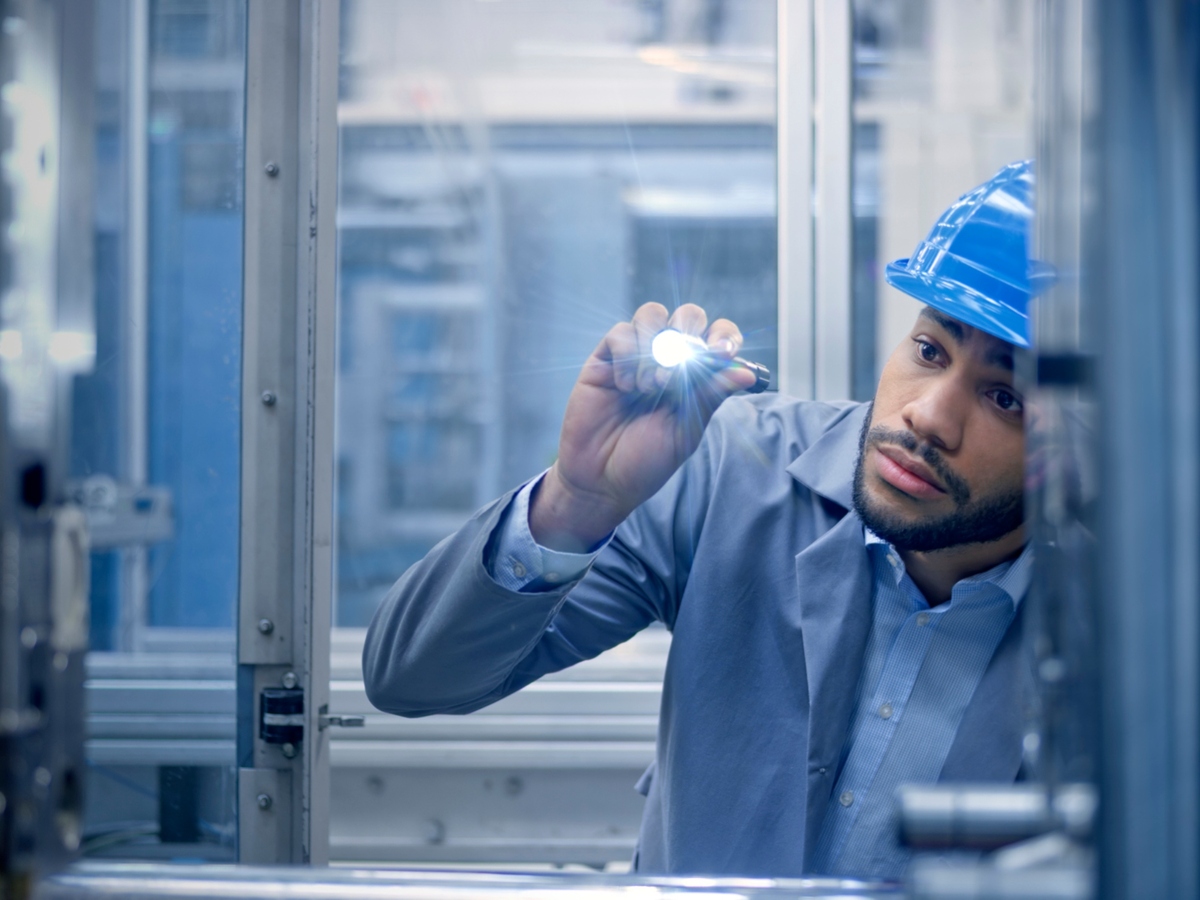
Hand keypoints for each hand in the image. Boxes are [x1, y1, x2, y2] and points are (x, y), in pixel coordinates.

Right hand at [529, 302, 754, 551]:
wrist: (602, 480)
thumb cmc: (646, 460)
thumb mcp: (687, 430)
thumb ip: (711, 395)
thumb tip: (747, 372)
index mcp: (695, 375)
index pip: (716, 337)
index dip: (724, 335)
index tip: (723, 352)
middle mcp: (667, 359)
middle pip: (687, 315)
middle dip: (689, 333)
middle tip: (680, 370)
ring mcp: (636, 355)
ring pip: (652, 314)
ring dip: (656, 346)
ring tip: (652, 386)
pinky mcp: (605, 359)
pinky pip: (620, 333)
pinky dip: (627, 357)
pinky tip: (625, 387)